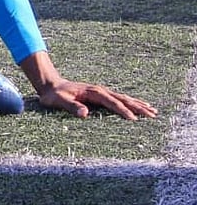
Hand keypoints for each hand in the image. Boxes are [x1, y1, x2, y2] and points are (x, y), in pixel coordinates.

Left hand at [35, 80, 157, 119]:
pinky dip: (130, 103)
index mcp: (92, 92)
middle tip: (153, 115)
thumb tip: (85, 114)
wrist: (50, 84)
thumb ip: (71, 107)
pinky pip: (119, 99)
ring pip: (123, 98)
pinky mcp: (100, 95)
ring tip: (153, 111)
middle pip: (123, 99)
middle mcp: (99, 91)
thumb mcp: (59, 101)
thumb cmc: (54, 95)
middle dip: (138, 107)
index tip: (134, 119)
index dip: (122, 111)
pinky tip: (138, 106)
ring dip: (138, 104)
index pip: (111, 102)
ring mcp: (101, 92)